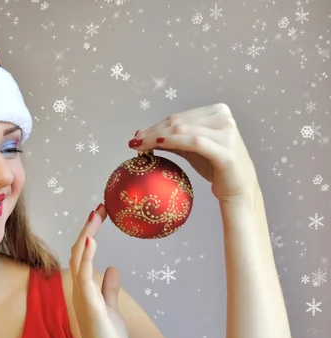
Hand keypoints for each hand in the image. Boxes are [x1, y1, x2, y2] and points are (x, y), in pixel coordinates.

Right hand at [68, 204, 130, 337]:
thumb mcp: (111, 307)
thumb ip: (109, 288)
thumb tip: (113, 269)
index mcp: (84, 288)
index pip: (83, 254)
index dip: (89, 233)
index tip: (100, 215)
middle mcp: (79, 288)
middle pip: (79, 250)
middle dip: (89, 228)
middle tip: (100, 207)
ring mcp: (82, 295)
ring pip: (79, 258)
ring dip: (87, 234)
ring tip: (96, 215)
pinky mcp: (89, 303)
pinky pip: (84, 275)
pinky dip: (86, 256)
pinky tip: (91, 240)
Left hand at [129, 103, 257, 201]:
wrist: (238, 189)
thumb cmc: (215, 166)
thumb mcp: (192, 148)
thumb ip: (172, 138)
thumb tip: (141, 133)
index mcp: (218, 112)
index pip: (179, 117)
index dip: (155, 125)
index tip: (137, 136)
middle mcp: (224, 118)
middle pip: (178, 122)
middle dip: (152, 131)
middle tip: (134, 141)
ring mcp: (227, 133)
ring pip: (183, 129)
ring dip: (157, 136)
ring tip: (140, 145)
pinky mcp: (226, 151)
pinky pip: (194, 142)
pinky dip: (173, 141)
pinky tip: (157, 144)